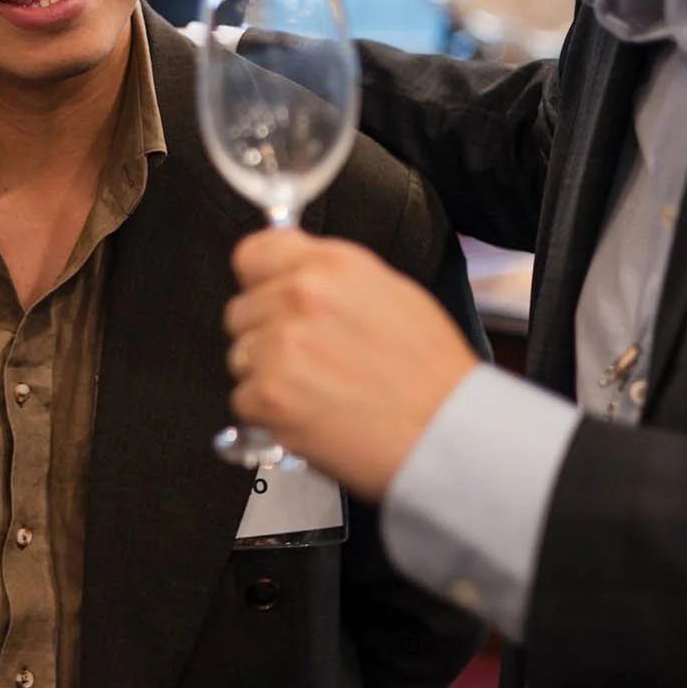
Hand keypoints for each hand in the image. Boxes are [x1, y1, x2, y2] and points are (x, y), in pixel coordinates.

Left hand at [225, 228, 477, 498]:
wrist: (445, 435)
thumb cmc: (430, 373)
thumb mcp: (392, 292)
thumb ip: (332, 278)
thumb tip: (293, 273)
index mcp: (331, 266)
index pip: (253, 252)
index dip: (259, 278)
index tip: (265, 292)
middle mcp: (300, 298)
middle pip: (241, 309)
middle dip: (266, 332)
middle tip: (309, 355)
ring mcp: (279, 348)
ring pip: (240, 355)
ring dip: (268, 373)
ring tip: (317, 387)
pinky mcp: (268, 396)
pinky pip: (243, 398)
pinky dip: (269, 412)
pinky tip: (311, 412)